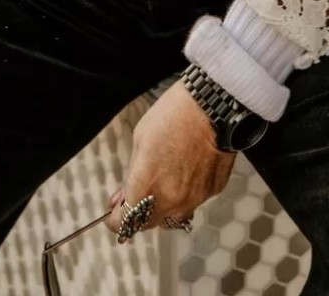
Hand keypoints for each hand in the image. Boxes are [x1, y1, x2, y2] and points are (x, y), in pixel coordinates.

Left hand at [104, 79, 236, 238]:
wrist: (213, 106)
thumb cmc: (173, 115)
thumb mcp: (140, 139)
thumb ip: (133, 173)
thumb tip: (128, 192)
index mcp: (146, 187)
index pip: (124, 222)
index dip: (116, 219)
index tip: (115, 213)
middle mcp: (170, 201)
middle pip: (147, 223)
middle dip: (139, 212)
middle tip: (138, 193)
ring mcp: (194, 199)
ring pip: (172, 216)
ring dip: (164, 206)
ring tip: (166, 180)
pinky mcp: (213, 192)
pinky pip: (194, 201)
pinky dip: (187, 193)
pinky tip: (188, 170)